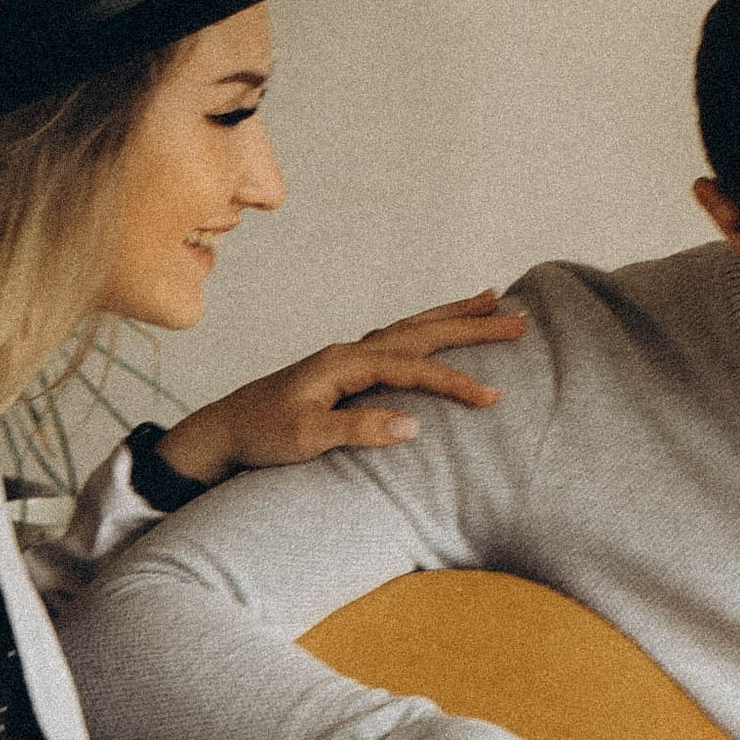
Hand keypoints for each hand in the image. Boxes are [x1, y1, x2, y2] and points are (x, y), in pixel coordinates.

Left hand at [155, 290, 527, 491]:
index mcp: (344, 363)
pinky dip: (427, 328)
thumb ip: (358, 431)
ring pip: (412, 327)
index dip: (454, 381)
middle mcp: (350, 350)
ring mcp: (348, 355)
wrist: (221, 433)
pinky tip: (438, 328)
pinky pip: (399, 339)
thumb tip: (414, 426)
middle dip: (472, 322)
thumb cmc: (260, 436)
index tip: (492, 396)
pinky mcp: (346, 367)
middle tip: (519, 318)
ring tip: (492, 300)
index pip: (413, 368)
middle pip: (422, 330)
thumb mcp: (306, 439)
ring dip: (453, 314)